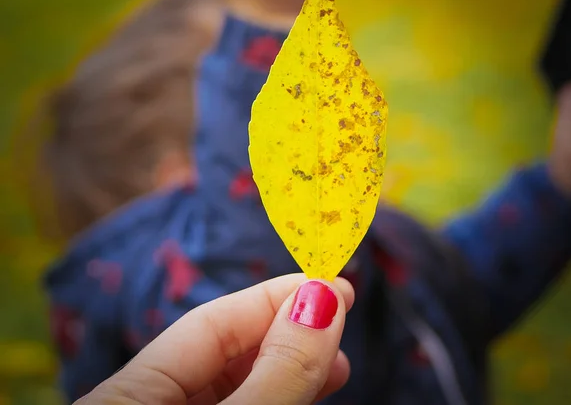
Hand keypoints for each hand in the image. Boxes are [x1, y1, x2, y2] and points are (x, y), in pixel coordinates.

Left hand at [76, 274, 353, 404]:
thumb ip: (275, 372)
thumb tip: (323, 298)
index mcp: (124, 396)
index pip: (210, 324)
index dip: (275, 296)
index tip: (333, 281)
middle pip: (224, 353)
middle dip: (288, 331)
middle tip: (342, 315)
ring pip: (237, 386)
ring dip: (290, 368)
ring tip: (337, 362)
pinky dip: (277, 397)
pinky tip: (305, 391)